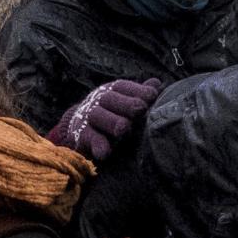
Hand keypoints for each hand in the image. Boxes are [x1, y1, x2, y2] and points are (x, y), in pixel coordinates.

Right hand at [45, 78, 163, 161]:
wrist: (80, 127)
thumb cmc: (113, 114)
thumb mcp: (126, 102)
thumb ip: (141, 95)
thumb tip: (157, 83)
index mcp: (111, 91)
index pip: (123, 87)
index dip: (137, 90)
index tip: (152, 95)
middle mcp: (97, 101)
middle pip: (110, 99)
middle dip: (126, 104)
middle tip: (141, 109)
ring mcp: (87, 118)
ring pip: (97, 115)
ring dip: (112, 121)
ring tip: (123, 128)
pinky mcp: (80, 135)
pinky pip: (88, 138)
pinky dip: (97, 145)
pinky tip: (104, 153)